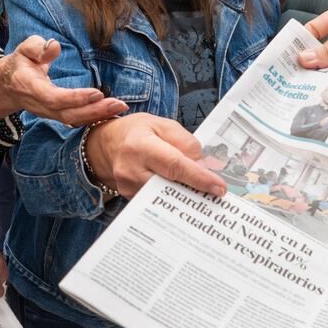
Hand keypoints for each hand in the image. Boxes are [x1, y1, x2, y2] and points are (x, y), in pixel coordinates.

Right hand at [0, 37, 127, 124]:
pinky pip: (75, 120)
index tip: (98, 93)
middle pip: (68, 114)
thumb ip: (37, 47)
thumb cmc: (21, 62)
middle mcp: (39, 105)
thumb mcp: (24, 48)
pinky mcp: (56, 115)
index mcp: (30, 87)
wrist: (8, 84)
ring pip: (73, 120)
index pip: (54, 98)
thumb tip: (54, 46)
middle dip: (94, 111)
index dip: (75, 98)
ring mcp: (48, 113)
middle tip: (118, 104)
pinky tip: (111, 113)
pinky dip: (93, 118)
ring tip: (119, 108)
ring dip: (97, 116)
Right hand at [85, 113, 226, 197]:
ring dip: (187, 196)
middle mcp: (131, 169)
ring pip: (165, 197)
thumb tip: (203, 167)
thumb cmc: (138, 132)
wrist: (109, 144)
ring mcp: (128, 187)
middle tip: (217, 194)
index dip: (199, 178)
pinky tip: (185, 196)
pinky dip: (174, 199)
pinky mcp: (130, 198)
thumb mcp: (163, 125)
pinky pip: (158, 201)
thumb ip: (186, 143)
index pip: (174, 165)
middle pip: (171, 186)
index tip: (219, 188)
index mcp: (140, 145)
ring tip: (204, 194)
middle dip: (196, 190)